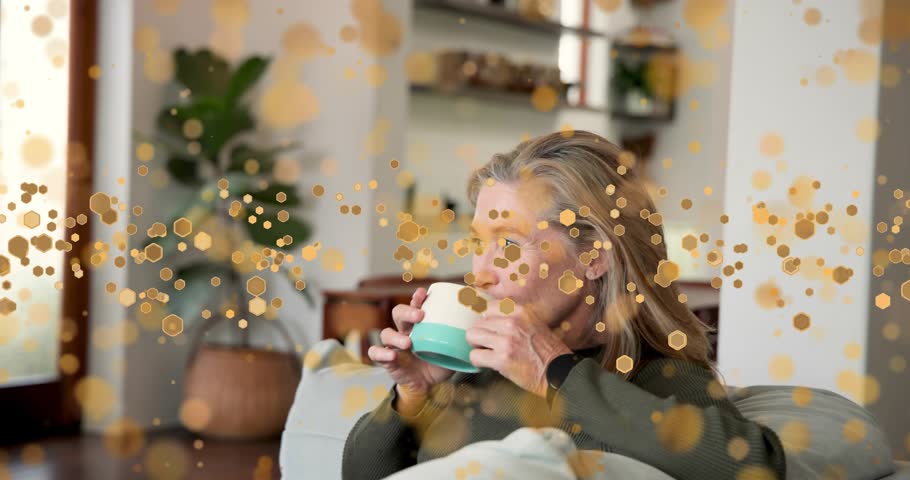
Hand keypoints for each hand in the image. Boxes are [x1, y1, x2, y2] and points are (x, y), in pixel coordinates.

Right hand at [368, 287, 455, 404]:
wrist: (427, 387)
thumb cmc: (440, 363)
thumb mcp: (454, 349)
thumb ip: (465, 338)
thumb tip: (485, 326)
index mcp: (420, 325)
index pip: (415, 305)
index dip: (417, 298)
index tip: (424, 293)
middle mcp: (405, 331)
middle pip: (398, 313)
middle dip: (408, 311)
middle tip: (420, 315)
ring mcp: (395, 346)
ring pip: (386, 333)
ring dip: (396, 336)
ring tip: (408, 343)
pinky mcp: (388, 361)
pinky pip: (376, 354)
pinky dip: (380, 354)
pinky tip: (390, 356)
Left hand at [465, 302, 572, 397]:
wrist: (559, 371)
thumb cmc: (548, 351)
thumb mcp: (534, 324)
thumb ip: (513, 319)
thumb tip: (488, 318)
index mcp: (520, 312)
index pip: (488, 307)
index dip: (486, 320)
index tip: (489, 329)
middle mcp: (511, 323)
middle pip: (478, 322)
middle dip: (481, 335)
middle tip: (489, 345)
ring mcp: (506, 341)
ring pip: (472, 336)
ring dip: (476, 346)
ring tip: (487, 353)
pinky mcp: (501, 359)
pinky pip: (475, 356)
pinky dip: (478, 361)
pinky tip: (487, 364)